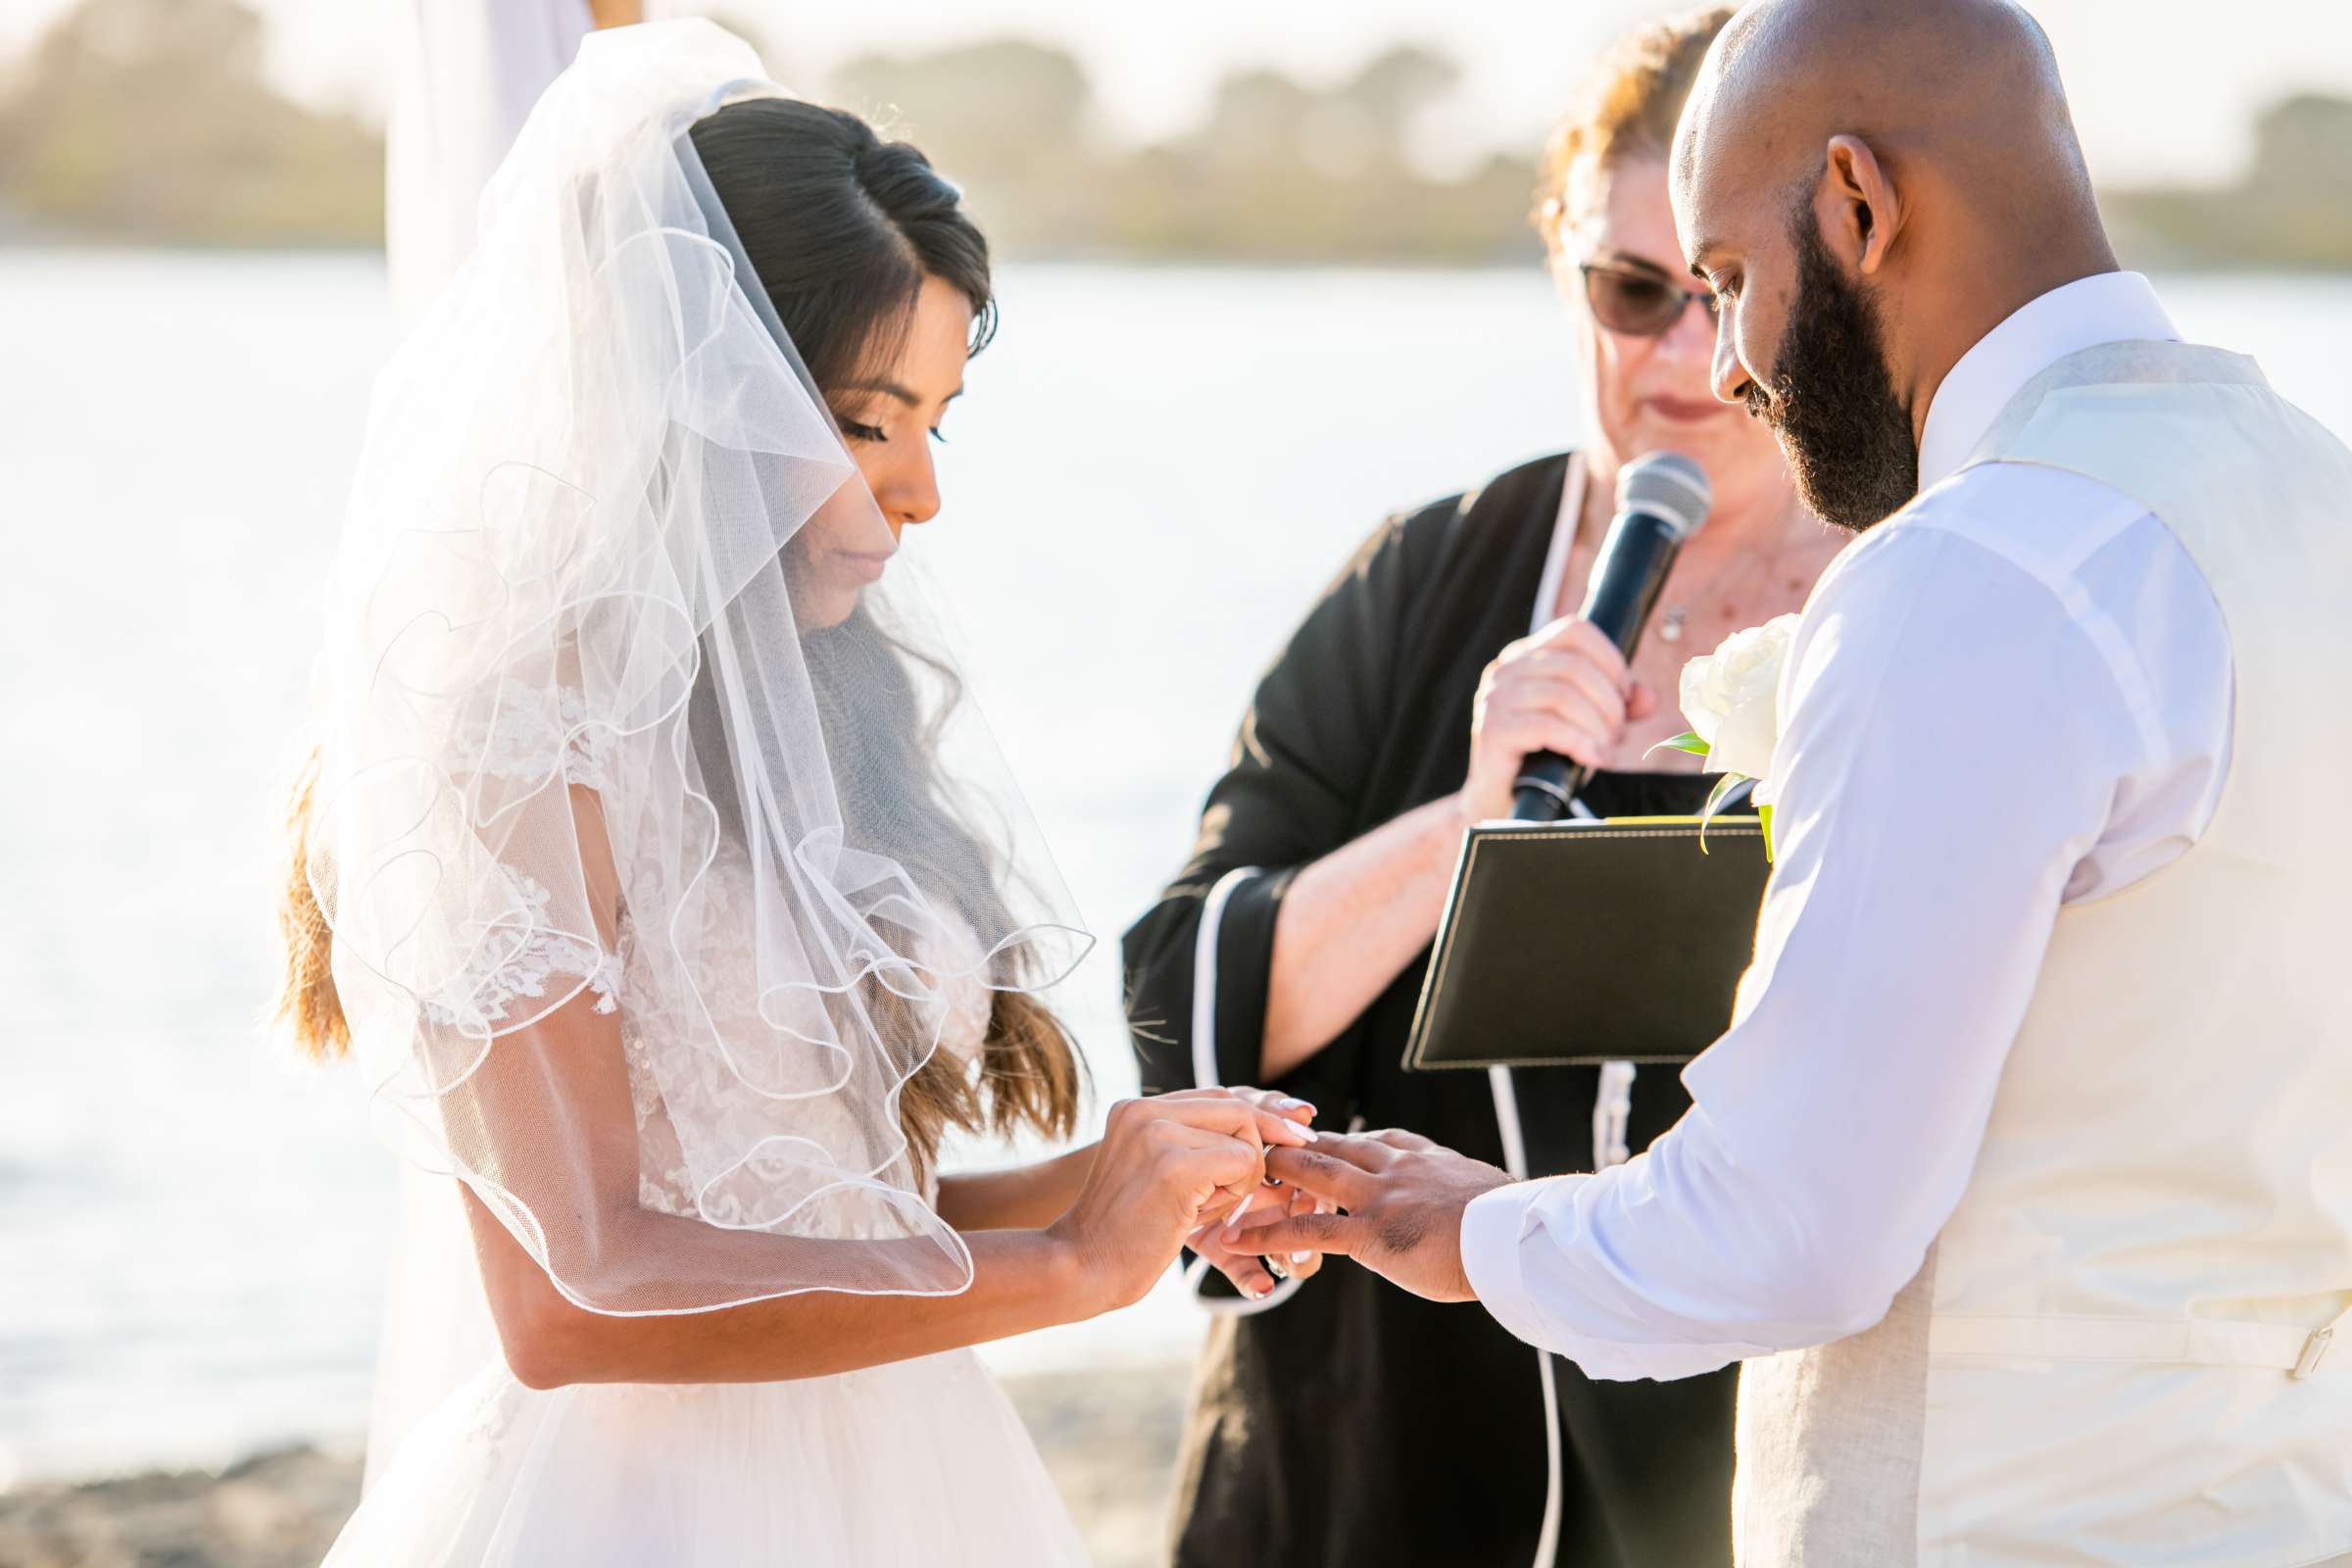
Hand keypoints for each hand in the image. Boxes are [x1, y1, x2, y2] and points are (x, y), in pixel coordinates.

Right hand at [1047, 1091, 1315, 1312]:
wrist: (1082, 1267)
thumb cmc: (1123, 1232)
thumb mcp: (1156, 1172)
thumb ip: (1193, 1143)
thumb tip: (1261, 1130)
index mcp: (1136, 1107)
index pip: (1217, 1096)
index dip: (1258, 1117)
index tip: (1296, 1133)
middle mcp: (1143, 1109)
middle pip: (1237, 1108)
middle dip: (1260, 1148)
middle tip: (1243, 1194)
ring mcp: (1157, 1133)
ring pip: (1245, 1137)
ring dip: (1241, 1179)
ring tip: (1202, 1208)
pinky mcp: (1175, 1164)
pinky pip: (1244, 1163)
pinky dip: (1236, 1194)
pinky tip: (1201, 1215)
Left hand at [1247, 1129, 1512, 1303]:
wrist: (1517, 1238)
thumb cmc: (1512, 1225)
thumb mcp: (1484, 1192)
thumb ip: (1461, 1190)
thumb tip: (1474, 1200)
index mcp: (1422, 1158)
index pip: (1371, 1140)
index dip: (1340, 1141)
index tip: (1319, 1140)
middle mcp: (1394, 1167)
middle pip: (1331, 1146)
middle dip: (1293, 1145)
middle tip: (1260, 1145)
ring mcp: (1379, 1197)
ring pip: (1312, 1176)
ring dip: (1272, 1175)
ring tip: (1238, 1177)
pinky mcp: (1372, 1232)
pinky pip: (1309, 1230)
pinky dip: (1270, 1233)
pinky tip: (1240, 1239)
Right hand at [1459, 615, 1655, 821]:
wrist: (1502, 799)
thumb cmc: (1545, 755)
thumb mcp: (1588, 722)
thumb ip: (1619, 706)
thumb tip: (1648, 698)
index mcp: (1527, 655)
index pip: (1574, 630)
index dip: (1610, 659)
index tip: (1625, 695)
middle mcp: (1506, 669)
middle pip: (1574, 665)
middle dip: (1609, 703)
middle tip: (1617, 735)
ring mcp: (1495, 697)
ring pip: (1563, 695)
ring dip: (1597, 725)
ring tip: (1605, 749)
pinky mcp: (1493, 729)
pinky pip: (1547, 726)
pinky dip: (1579, 742)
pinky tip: (1591, 759)